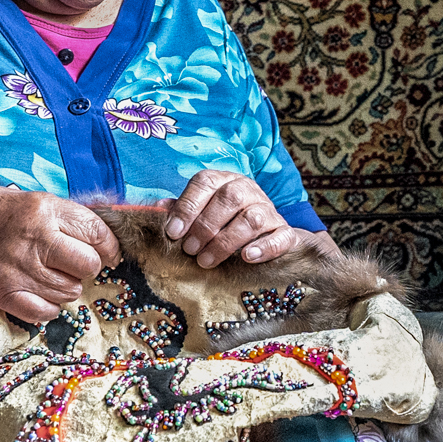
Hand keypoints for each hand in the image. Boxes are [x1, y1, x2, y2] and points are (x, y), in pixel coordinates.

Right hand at [0, 187, 117, 322]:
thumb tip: (95, 238)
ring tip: (50, 277)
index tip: (109, 254)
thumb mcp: (24, 198)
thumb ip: (59, 217)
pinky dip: (49, 307)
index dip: (109, 246)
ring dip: (67, 287)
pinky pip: (46, 312)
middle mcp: (37, 239)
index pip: (96, 232)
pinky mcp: (6, 294)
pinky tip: (39, 295)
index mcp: (44, 209)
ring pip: (70, 291)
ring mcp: (21, 270)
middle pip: (89, 265)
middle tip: (76, 266)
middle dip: (88, 267)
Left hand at [163, 169, 313, 267]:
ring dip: (226, 241)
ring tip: (206, 261)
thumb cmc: (224, 222)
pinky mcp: (285, 231)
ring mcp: (268, 209)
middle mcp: (248, 189)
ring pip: (252, 218)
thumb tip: (157, 208)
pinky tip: (247, 257)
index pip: (205, 183)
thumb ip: (182, 209)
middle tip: (189, 250)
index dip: (187, 207)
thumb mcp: (201, 212)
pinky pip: (280, 236)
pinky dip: (264, 247)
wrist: (267, 232)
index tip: (173, 233)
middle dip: (205, 226)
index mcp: (224, 180)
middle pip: (230, 199)